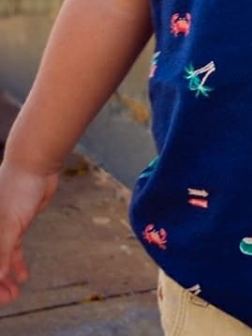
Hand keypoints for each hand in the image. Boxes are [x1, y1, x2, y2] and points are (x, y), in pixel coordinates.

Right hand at [0, 160, 59, 303]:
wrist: (36, 164)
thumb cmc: (18, 188)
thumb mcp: (10, 224)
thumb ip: (2, 252)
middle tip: (9, 299)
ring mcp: (2, 227)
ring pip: (1, 258)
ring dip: (6, 277)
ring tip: (16, 293)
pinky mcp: (17, 224)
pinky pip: (13, 249)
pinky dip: (17, 263)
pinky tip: (24, 276)